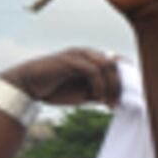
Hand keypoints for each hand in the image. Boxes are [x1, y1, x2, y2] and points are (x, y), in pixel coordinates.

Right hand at [0, 49, 120, 106]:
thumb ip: (98, 94)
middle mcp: (88, 54)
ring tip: (109, 103)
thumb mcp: (82, 94)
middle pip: (115, 65)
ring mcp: (78, 55)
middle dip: (120, 85)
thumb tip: (116, 101)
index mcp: (92, 60)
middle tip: (118, 104)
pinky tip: (97, 97)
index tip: (129, 97)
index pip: (117, 63)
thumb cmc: (55, 89)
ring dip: (111, 86)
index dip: (126, 78)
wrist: (28, 86)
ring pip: (106, 65)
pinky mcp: (69, 60)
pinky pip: (92, 70)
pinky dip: (99, 84)